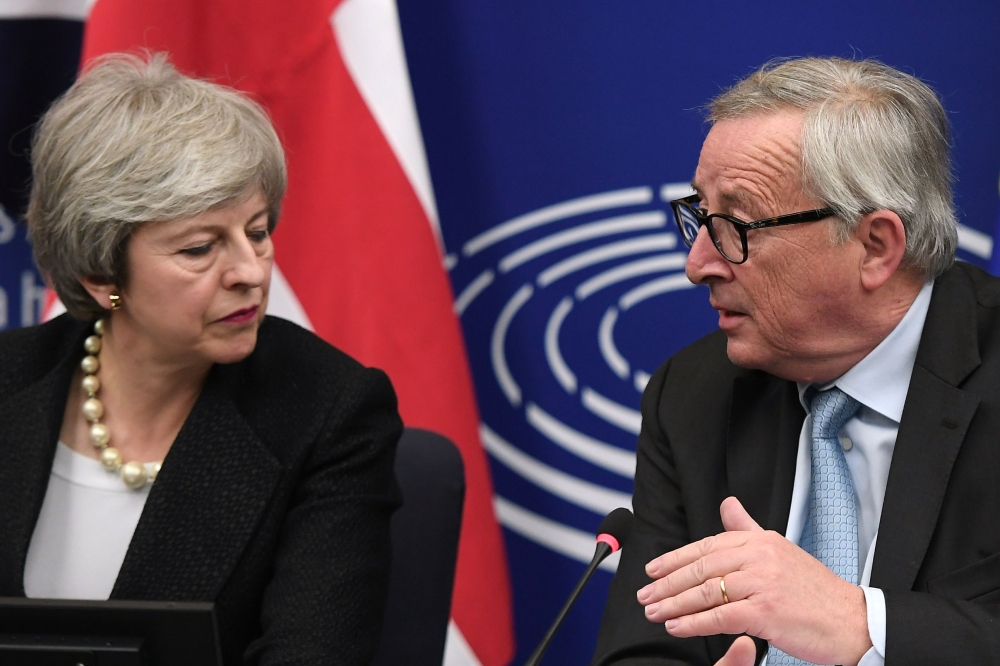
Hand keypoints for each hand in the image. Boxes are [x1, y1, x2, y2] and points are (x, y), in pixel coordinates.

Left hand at [637, 497, 871, 665]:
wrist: (852, 620)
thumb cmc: (815, 590)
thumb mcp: (781, 550)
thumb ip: (748, 529)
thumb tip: (728, 505)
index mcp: (761, 540)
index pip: (707, 546)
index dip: (676, 558)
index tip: (653, 569)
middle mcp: (759, 556)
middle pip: (701, 567)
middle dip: (667, 582)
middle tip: (644, 593)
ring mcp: (762, 583)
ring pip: (705, 591)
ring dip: (673, 603)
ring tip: (653, 611)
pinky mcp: (766, 611)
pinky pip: (719, 616)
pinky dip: (693, 623)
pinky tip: (676, 626)